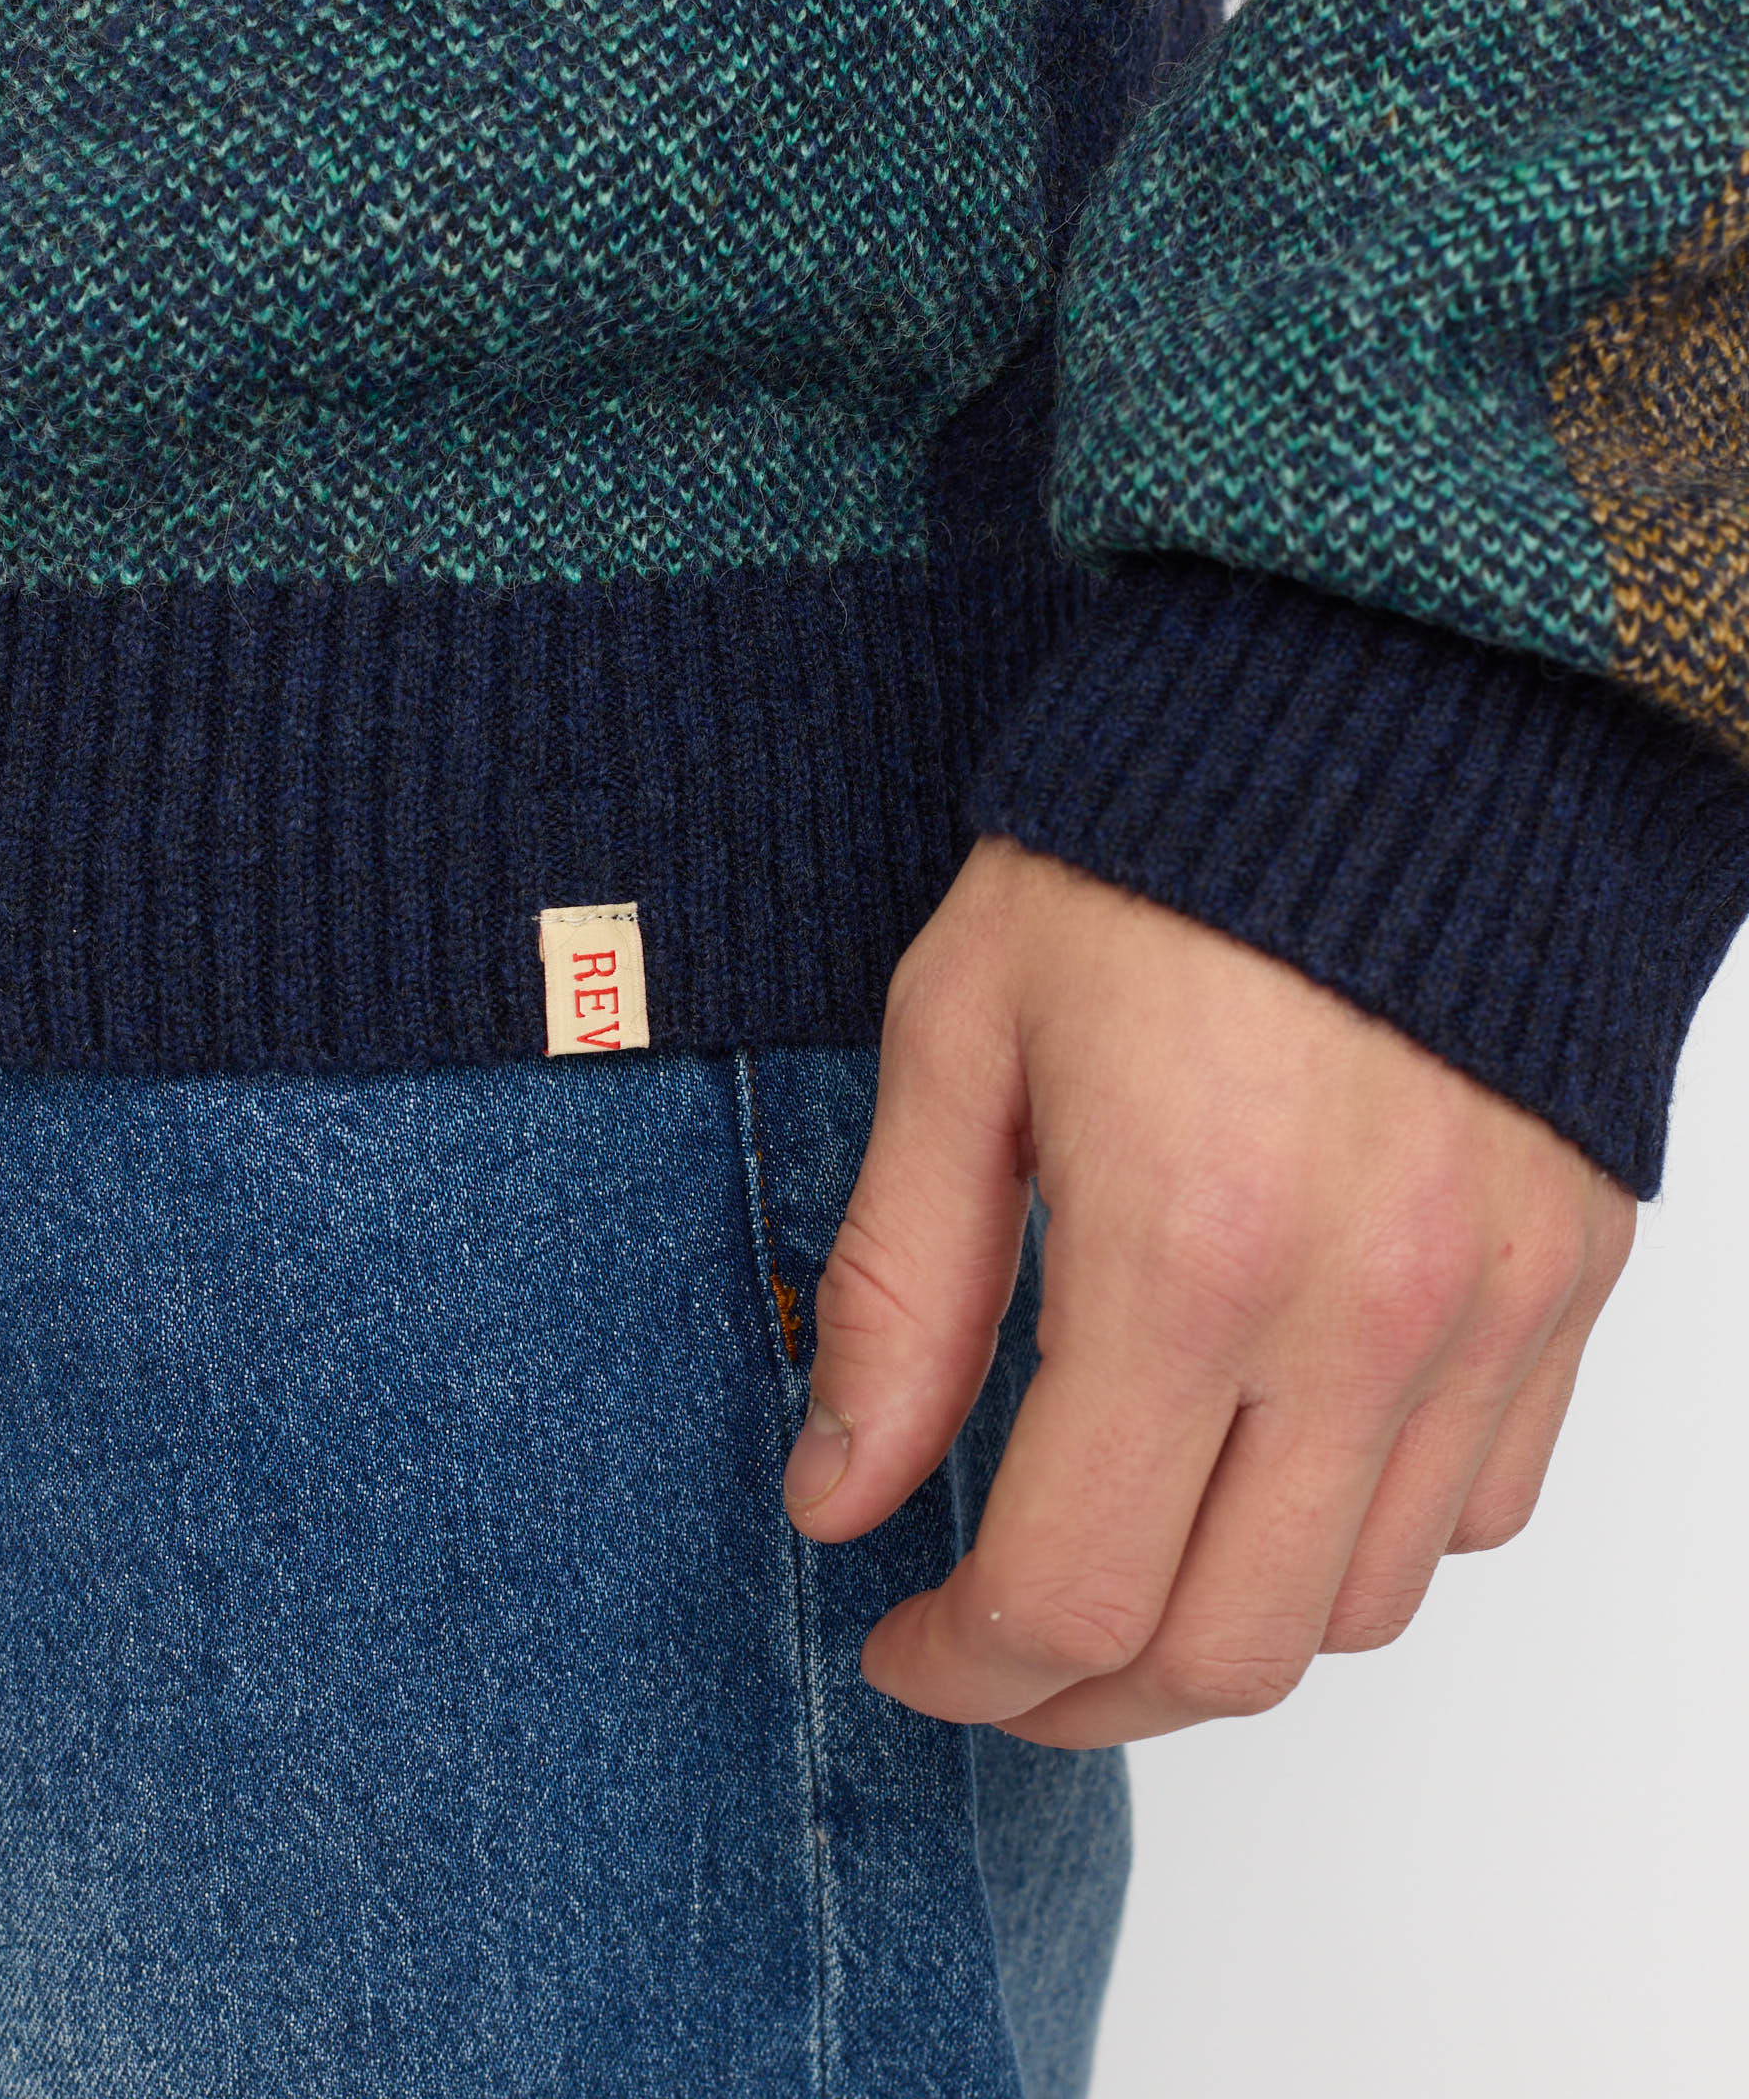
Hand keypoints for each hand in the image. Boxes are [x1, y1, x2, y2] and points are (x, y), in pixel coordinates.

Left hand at [782, 835, 1636, 1746]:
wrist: (1389, 706)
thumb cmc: (1152, 847)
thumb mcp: (962, 1033)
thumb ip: (902, 1286)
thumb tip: (836, 1496)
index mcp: (1186, 1250)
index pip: (1071, 1590)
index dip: (963, 1667)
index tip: (901, 1643)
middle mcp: (1364, 1313)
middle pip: (1226, 1652)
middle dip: (1079, 1694)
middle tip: (994, 1647)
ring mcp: (1489, 1306)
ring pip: (1362, 1606)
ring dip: (1221, 1630)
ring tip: (1124, 1558)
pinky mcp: (1564, 1275)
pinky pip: (1483, 1503)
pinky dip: (1366, 1537)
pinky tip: (1271, 1462)